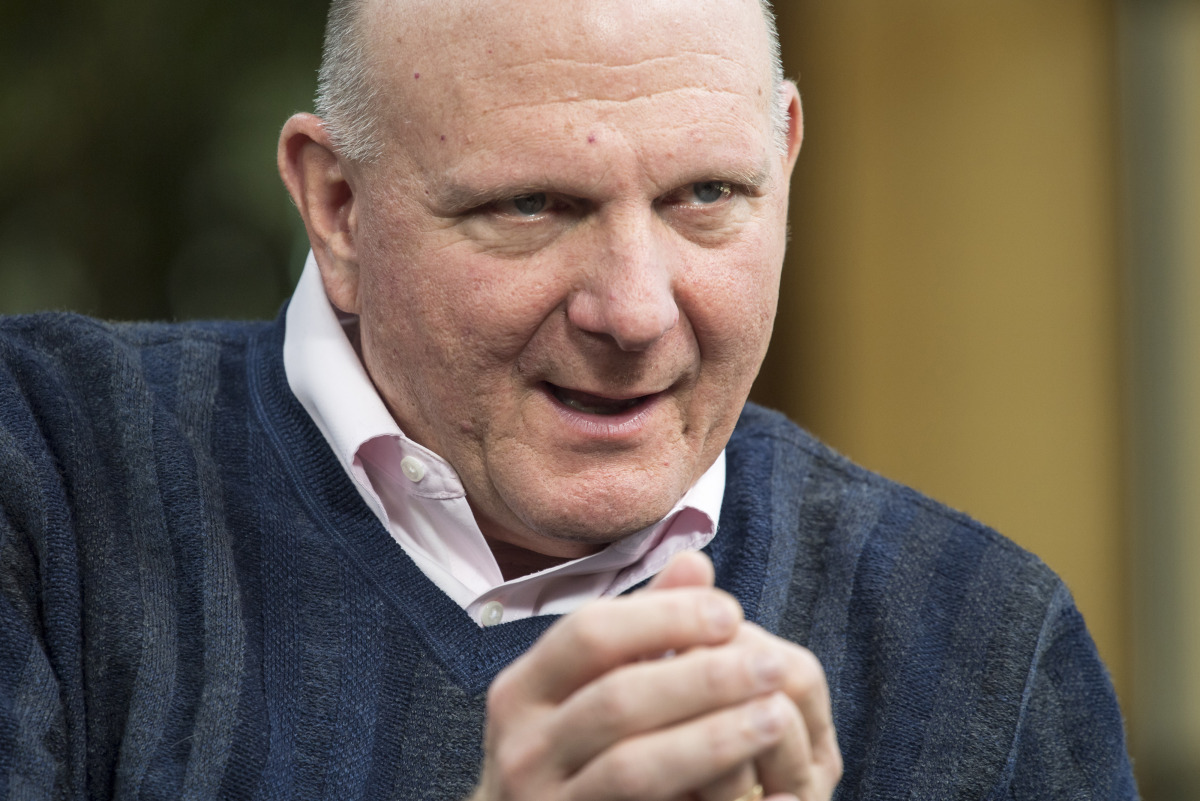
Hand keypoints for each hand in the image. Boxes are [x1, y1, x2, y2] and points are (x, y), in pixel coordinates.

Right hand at [469, 552, 841, 800]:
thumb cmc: (573, 751)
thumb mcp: (590, 685)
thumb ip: (641, 628)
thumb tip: (696, 561)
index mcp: (521, 690)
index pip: (589, 633)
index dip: (664, 617)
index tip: (730, 612)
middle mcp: (520, 748)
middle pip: (617, 699)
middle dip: (702, 677)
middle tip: (770, 663)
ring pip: (633, 767)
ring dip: (713, 738)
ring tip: (776, 716)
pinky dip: (706, 795)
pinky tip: (759, 787)